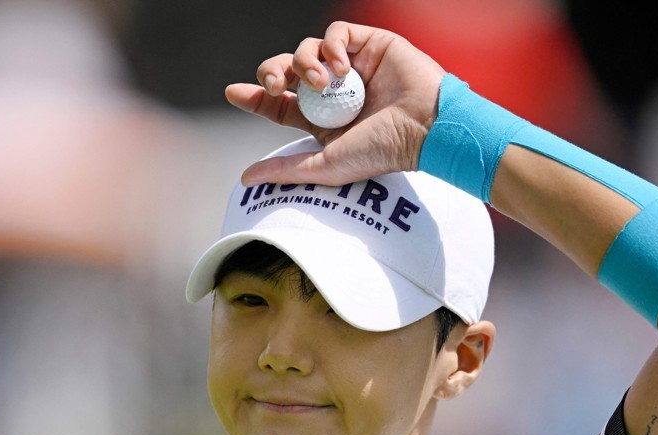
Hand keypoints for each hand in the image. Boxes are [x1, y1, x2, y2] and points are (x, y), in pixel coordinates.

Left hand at [225, 22, 444, 186]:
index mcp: (322, 119)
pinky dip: (333, 47)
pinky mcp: (369, 44)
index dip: (255, 96)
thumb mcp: (326, 165)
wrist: (424, 128)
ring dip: (306, 62)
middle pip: (287, 71)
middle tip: (276, 85)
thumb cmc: (380, 152)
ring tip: (323, 83)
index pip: (280, 104)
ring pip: (308, 49)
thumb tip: (245, 178)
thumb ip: (286, 169)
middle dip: (272, 72)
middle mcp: (334, 91)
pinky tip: (344, 70)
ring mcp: (351, 66)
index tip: (233, 92)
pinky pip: (337, 33)